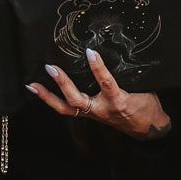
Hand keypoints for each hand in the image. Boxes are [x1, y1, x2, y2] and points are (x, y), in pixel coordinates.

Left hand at [27, 48, 171, 139]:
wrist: (148, 128)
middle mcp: (102, 109)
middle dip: (62, 83)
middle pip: (77, 99)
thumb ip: (130, 74)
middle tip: (50, 67)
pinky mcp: (90, 115)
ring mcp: (93, 113)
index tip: (89, 52)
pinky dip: (54, 101)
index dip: (98, 68)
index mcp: (118, 101)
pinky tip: (41, 92)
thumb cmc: (147, 105)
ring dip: (48, 97)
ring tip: (32, 85)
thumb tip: (117, 51)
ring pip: (66, 108)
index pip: (106, 83)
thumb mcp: (144, 88)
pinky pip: (68, 109)